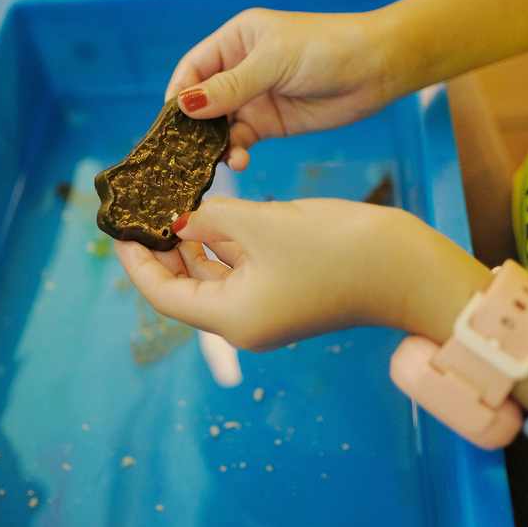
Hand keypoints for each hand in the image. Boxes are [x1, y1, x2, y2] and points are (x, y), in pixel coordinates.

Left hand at [114, 196, 488, 351]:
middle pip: (186, 288)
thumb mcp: (261, 224)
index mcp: (233, 318)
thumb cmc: (337, 250)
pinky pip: (241, 269)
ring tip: (173, 204)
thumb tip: (181, 218)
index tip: (120, 230)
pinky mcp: (287, 292)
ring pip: (214, 276)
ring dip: (194, 243)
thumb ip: (211, 218)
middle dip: (164, 250)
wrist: (407, 268)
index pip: (164, 295)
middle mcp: (245, 321)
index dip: (137, 262)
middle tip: (143, 212)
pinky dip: (224, 243)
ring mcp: (268, 309)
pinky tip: (213, 213)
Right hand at [165, 8, 389, 171]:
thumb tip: (184, 106)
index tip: (169, 124)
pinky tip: (239, 160)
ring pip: (219, 126)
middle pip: (201, 102)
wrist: (377, 68)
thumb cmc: (327, 47)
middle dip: (192, 127)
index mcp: (235, 40)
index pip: (192, 69)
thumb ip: (229, 87)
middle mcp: (240, 69)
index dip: (178, 95)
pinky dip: (235, 152)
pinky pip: (241, 141)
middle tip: (183, 154)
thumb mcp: (274, 61)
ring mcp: (255, 98)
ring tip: (218, 159)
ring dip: (215, 145)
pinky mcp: (270, 124)